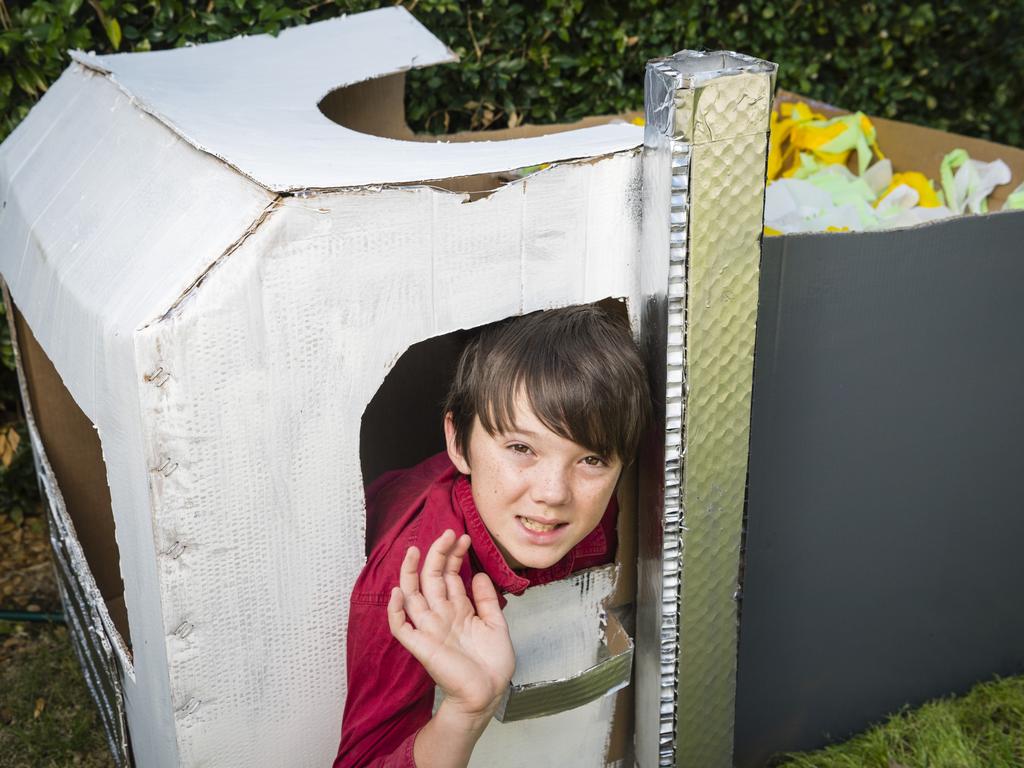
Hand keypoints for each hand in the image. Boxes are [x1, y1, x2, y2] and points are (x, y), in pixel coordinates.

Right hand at [387, 529, 514, 720]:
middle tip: (447, 533)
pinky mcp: (421, 646)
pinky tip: (398, 592)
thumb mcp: (495, 625)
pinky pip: (401, 627)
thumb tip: (480, 574)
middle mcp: (441, 615)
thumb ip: (487, 600)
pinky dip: (396, 611)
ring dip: (410, 573)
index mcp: (458, 610)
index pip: (451, 576)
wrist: (487, 694)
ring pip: (412, 596)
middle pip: (432, 578)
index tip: (464, 538)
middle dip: (437, 554)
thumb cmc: (492, 665)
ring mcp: (430, 629)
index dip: (455, 556)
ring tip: (413, 550)